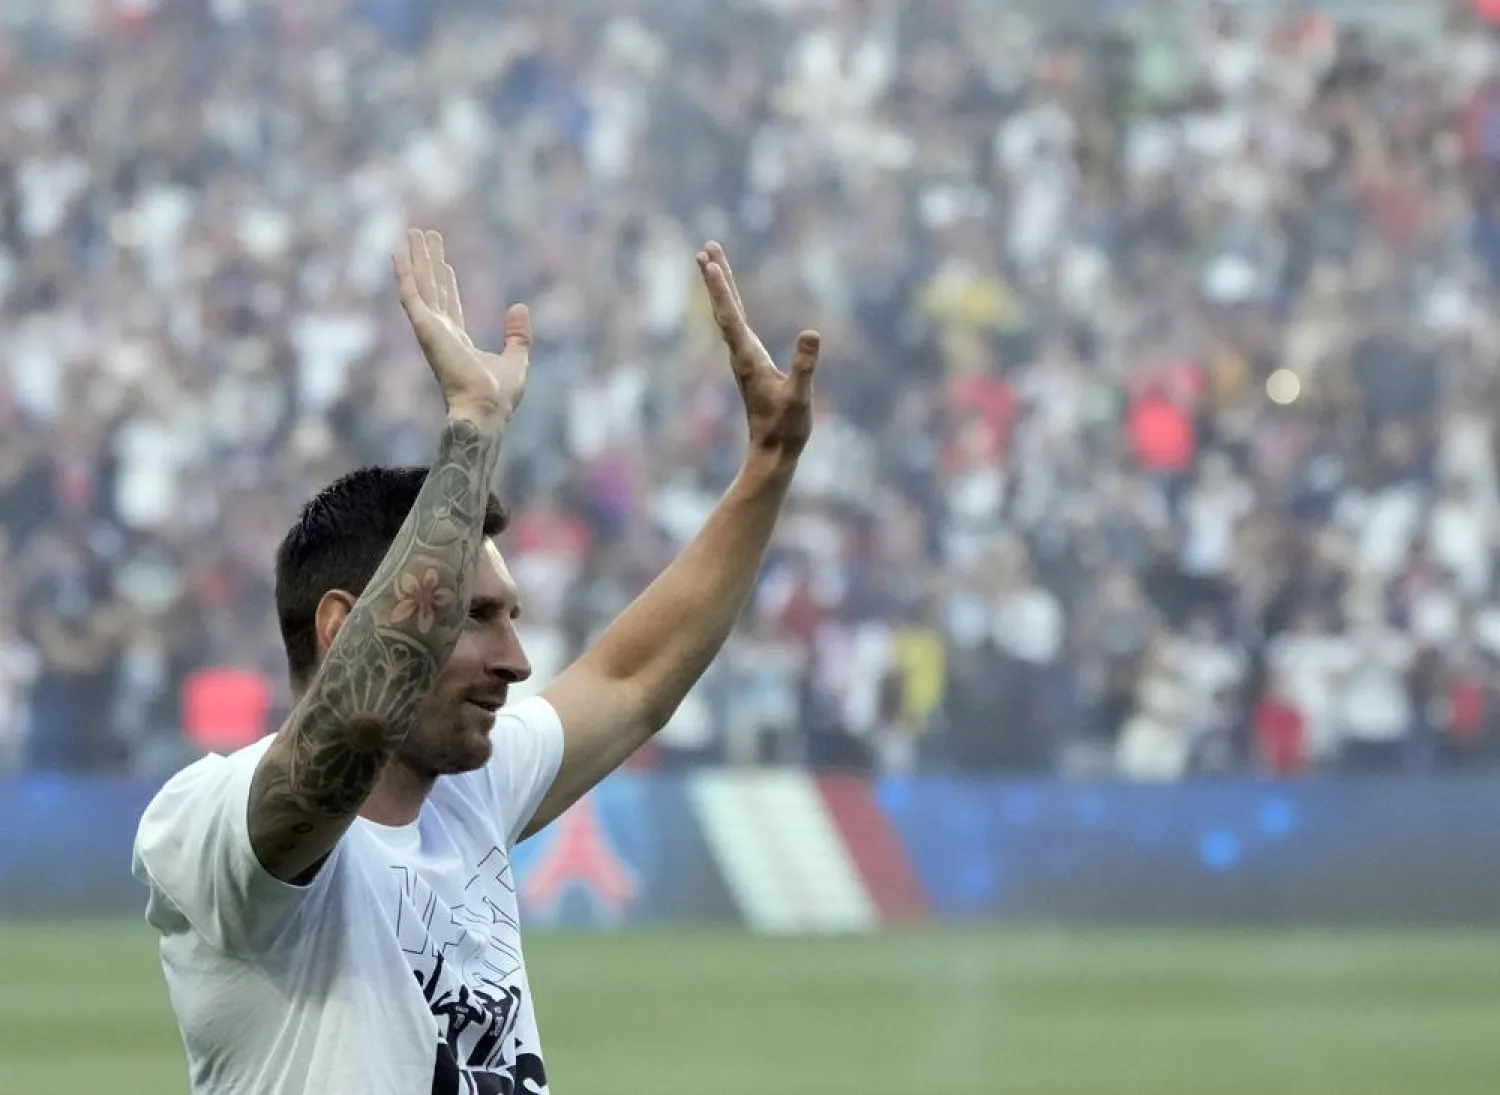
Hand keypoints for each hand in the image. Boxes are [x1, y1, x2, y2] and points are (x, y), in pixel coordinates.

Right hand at [393, 229, 531, 424]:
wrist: (486, 408)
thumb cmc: (500, 395)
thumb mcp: (517, 358)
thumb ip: (517, 334)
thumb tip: (520, 307)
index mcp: (458, 341)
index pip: (450, 304)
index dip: (446, 282)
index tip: (444, 262)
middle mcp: (441, 333)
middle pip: (432, 288)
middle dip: (428, 262)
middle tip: (423, 236)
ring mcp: (431, 329)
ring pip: (421, 285)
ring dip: (416, 259)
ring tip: (413, 232)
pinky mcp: (425, 327)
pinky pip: (411, 295)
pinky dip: (403, 274)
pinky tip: (398, 253)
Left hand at [697, 241, 819, 462]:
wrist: (772, 453)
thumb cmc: (787, 427)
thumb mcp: (800, 397)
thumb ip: (804, 365)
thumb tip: (812, 333)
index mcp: (749, 358)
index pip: (731, 317)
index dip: (720, 289)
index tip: (709, 263)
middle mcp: (741, 355)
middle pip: (725, 309)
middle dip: (715, 278)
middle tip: (705, 248)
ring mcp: (744, 359)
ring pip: (729, 315)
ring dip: (721, 288)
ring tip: (712, 262)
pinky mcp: (751, 364)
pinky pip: (738, 326)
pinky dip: (733, 306)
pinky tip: (734, 301)